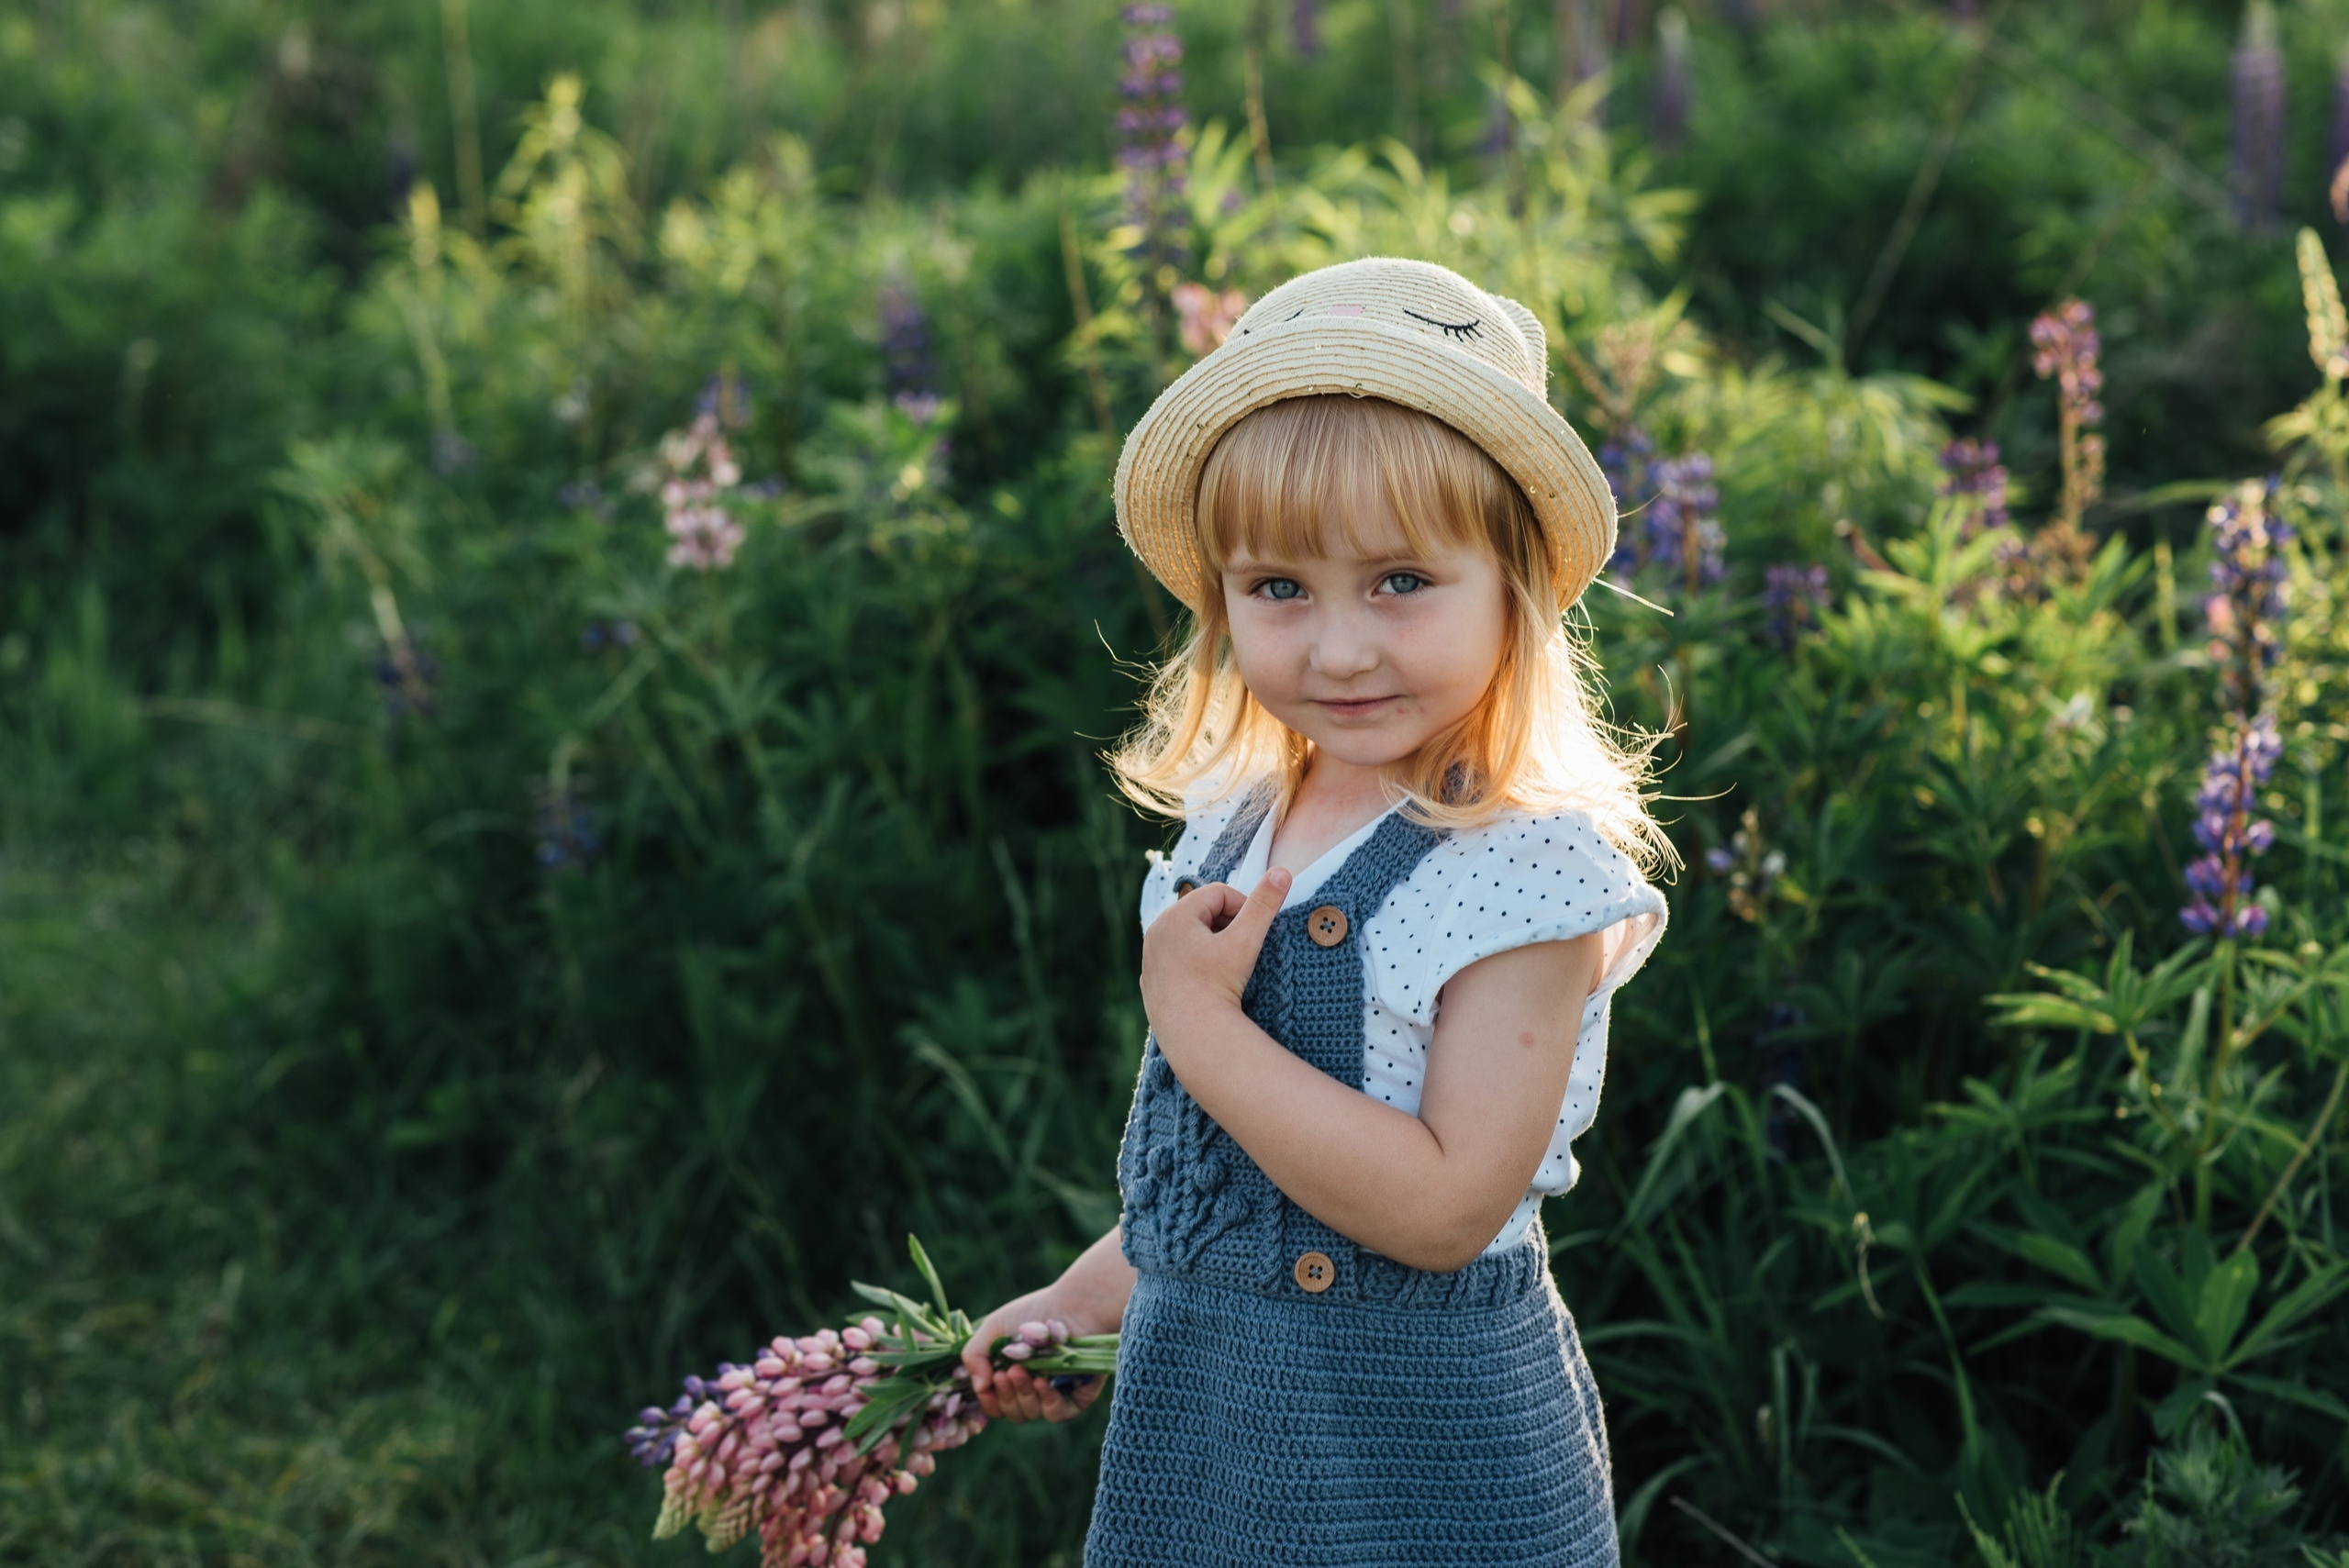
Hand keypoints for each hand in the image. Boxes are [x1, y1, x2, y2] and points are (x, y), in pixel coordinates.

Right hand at [961, 1287, 1112, 1424]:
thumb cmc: (1034, 1311)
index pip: (997, 1404)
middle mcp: (1034, 1388)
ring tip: (1021, 1371)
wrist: (1073, 1304)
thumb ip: (975, 1354)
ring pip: (1032, 1413)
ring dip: (1022, 1395)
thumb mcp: (994, 1328)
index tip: (986, 1386)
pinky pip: (1057, 1413)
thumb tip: (977, 1387)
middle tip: (1007, 1373)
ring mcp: (1056, 1393)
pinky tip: (1041, 1383)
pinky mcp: (1079, 1396)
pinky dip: (1046, 1401)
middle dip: (1006, 1396)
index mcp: (1014, 1376)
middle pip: (1013, 1412)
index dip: (989, 1401)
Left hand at [1139, 868, 1291, 1049]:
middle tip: (1243, 949)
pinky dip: (1196, 962)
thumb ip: (1264, 905)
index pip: (1219, 893)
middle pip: (1202, 912)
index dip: (1243, 907)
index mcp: (1175, 915)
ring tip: (1228, 966)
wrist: (1193, 1036)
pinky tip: (1209, 982)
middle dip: (1227, 924)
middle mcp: (1156, 931)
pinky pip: (1179, 958)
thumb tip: (1281, 872)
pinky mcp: (1152, 978)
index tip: (1255, 931)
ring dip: (1213, 942)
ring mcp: (1151, 956)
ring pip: (1190, 935)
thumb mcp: (1245, 941)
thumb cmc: (1217, 986)